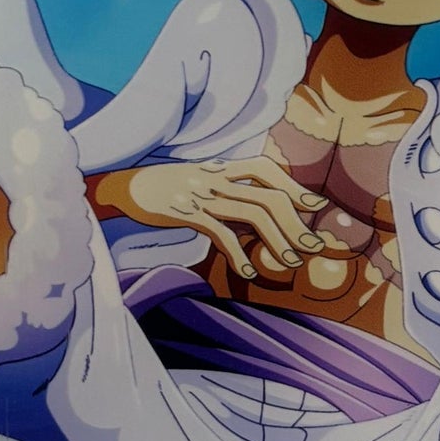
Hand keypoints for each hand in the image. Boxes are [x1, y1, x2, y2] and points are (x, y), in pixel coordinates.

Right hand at [90, 157, 353, 283]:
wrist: (122, 186)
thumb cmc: (162, 188)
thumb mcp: (198, 182)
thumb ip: (226, 195)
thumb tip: (257, 221)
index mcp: (220, 168)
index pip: (264, 168)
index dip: (293, 185)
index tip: (317, 204)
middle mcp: (216, 178)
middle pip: (268, 195)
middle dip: (296, 222)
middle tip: (314, 246)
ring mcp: (202, 194)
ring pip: (252, 213)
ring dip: (277, 240)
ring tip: (291, 263)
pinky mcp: (186, 212)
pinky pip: (219, 232)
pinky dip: (237, 253)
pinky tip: (247, 272)